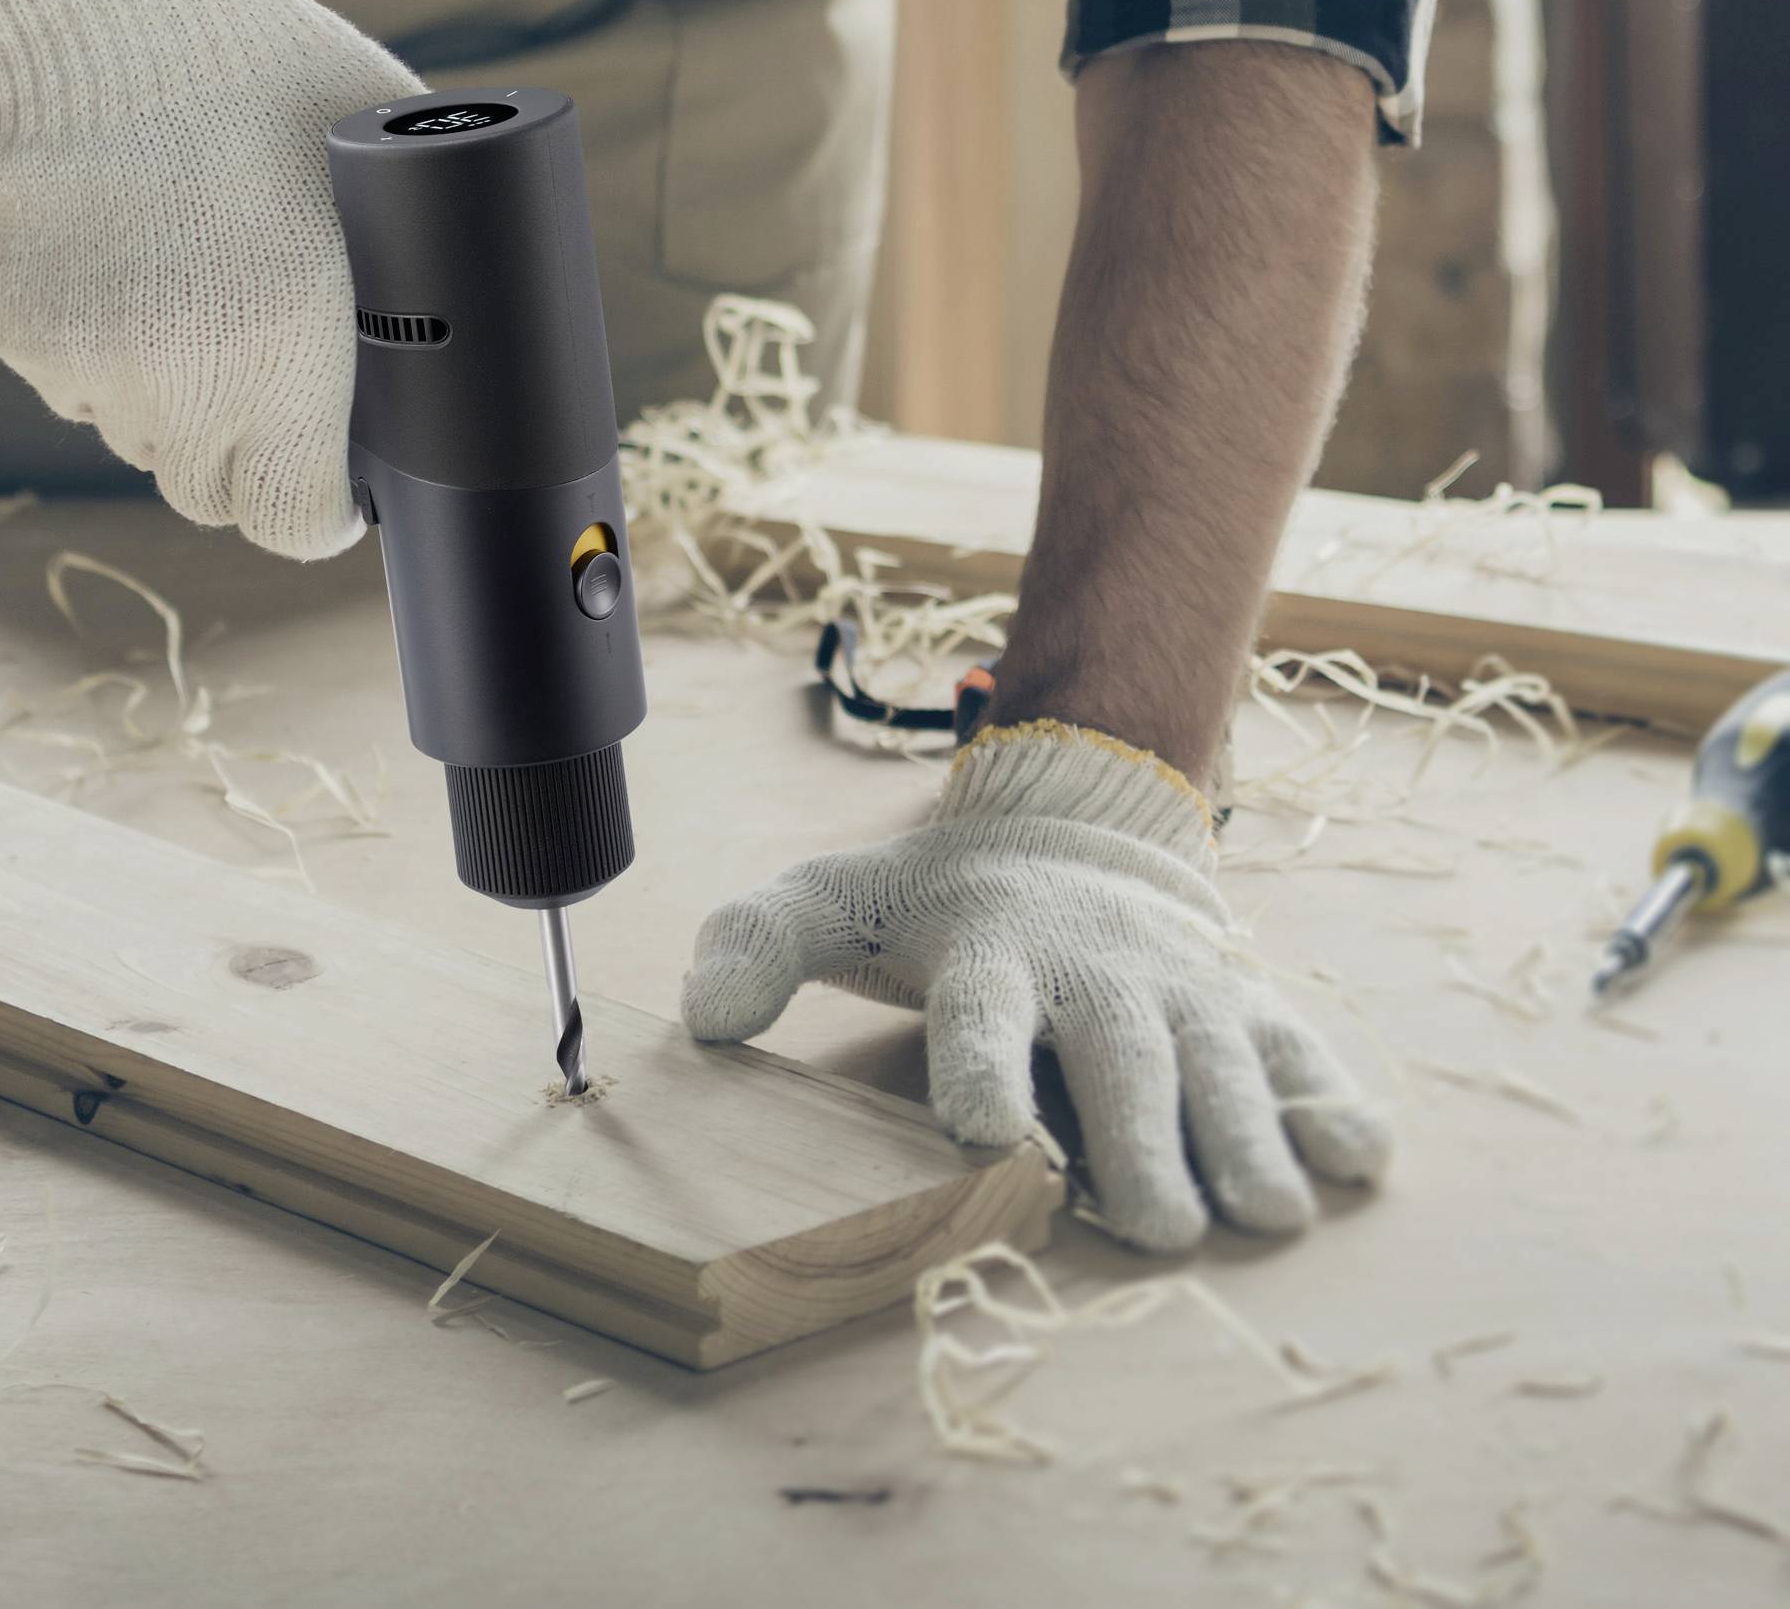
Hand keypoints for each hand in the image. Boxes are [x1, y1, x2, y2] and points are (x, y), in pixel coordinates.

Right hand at [0, 0, 418, 559]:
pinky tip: (121, 282)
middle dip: (242, 460)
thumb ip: (412, 265)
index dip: (322, 512)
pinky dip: (94, 356)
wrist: (111, 11)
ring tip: (194, 310)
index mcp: (282, 365)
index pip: (293, 523)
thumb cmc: (270, 77)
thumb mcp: (384, 175)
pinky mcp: (17, 330)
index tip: (336, 489)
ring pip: (133, 437)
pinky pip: (68, 381)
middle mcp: (179, 386)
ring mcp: (89, 364)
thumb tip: (465, 312)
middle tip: (269, 390)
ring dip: (166, 405)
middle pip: (207, 491)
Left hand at [680, 722, 1389, 1251]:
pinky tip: (1355, 1157)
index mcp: (987, 952)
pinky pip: (1298, 1050)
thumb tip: (699, 1016)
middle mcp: (1091, 971)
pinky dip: (1330, 1101)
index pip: (976, 1013)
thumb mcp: (836, 900)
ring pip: (1220, 1063)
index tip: (983, 1131)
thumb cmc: (940, 902)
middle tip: (1159, 1223)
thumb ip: (757, 943)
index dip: (979, 1067)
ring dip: (1246, 1138)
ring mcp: (1179, 985)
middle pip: (1119, 1058)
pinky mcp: (1246, 1001)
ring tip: (1266, 1214)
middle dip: (1142, 1139)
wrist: (1074, 830)